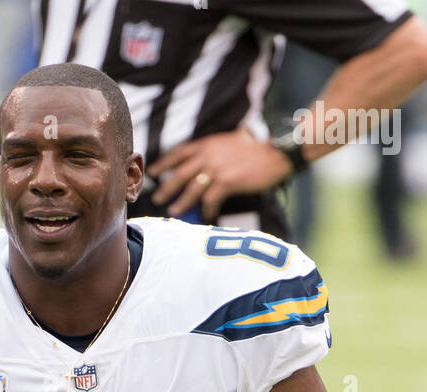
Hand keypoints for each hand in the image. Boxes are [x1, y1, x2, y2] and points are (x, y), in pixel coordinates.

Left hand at [147, 130, 294, 219]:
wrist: (275, 153)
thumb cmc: (255, 149)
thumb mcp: (230, 141)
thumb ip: (214, 148)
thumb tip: (203, 159)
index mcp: (207, 144)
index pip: (179, 152)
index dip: (163, 162)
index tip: (151, 172)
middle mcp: (208, 155)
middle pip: (180, 173)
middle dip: (166, 187)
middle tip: (156, 198)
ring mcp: (217, 168)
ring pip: (192, 189)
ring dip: (182, 202)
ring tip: (174, 211)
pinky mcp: (227, 181)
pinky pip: (211, 200)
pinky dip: (207, 209)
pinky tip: (206, 215)